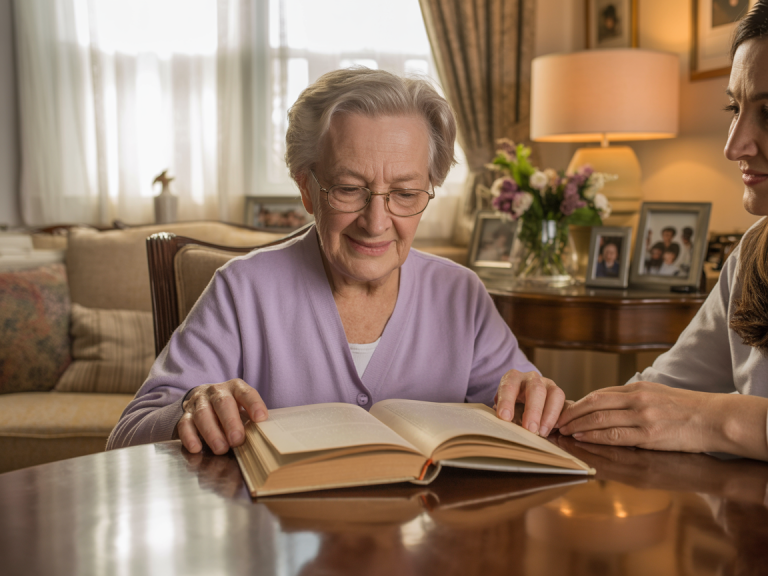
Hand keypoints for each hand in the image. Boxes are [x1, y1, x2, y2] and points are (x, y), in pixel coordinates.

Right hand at [176, 379, 267, 454]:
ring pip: (203, 414)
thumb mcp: (243, 407)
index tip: (261, 418)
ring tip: (221, 449)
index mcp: (235, 387)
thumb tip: (261, 435)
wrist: (204, 399)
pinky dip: (189, 437)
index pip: (246, 393)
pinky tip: (196, 448)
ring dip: (212, 433)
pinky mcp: (185, 414)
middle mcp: (216, 392)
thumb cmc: (231, 407)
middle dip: (230, 422)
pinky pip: (184, 424)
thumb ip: (250, 419)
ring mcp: (199, 402)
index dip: (254, 404)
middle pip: (222, 403)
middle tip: (237, 440)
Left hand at [493, 369, 564, 436]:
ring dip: (549, 415)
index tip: (504, 417)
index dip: (506, 402)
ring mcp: (547, 383)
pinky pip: (563, 402)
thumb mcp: (502, 405)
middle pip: (535, 389)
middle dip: (533, 410)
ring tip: (542, 432)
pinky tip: (552, 429)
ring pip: (554, 394)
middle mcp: (531, 378)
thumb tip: (506, 428)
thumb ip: (504, 414)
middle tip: (530, 429)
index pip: (509, 386)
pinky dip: (558, 417)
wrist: (522, 394)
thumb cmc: (510, 403)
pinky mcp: (558, 393)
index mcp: (513, 377)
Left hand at [556, 381, 714, 451]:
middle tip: (556, 422)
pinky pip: (615, 436)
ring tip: (564, 432)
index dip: (578, 404)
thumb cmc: (685, 408)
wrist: (713, 418)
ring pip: (600, 420)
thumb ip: (631, 398)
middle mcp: (636, 400)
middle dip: (571, 414)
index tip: (563, 411)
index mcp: (637, 389)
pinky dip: (595, 437)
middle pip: (594, 405)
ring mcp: (642, 417)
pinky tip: (583, 439)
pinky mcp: (649, 436)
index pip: (598, 395)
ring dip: (578, 426)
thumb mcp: (656, 394)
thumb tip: (606, 405)